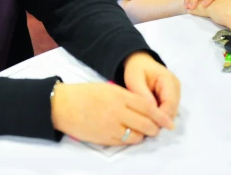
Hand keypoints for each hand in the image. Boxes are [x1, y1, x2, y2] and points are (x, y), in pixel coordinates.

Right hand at [50, 80, 173, 145]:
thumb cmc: (83, 94)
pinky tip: (130, 136)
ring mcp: (112, 126)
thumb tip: (143, 107)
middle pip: (146, 123)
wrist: (62, 106)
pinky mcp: (105, 138)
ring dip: (143, 135)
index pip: (147, 107)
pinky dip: (131, 140)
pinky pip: (125, 142)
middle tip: (158, 128)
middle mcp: (118, 111)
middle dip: (155, 128)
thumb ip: (125, 97)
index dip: (160, 115)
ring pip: (137, 135)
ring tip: (144, 133)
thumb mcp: (107, 89)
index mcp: (119, 95)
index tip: (168, 120)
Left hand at [122, 52, 179, 121]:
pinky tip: (149, 119)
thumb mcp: (134, 79)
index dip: (161, 116)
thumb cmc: (136, 69)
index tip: (148, 125)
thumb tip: (152, 110)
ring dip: (161, 119)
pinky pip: (168, 110)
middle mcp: (176, 87)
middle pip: (173, 110)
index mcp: (168, 79)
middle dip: (161, 120)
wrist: (139, 62)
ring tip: (146, 124)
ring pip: (172, 112)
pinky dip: (160, 116)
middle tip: (146, 128)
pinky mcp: (172, 97)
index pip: (170, 103)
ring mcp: (176, 92)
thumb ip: (142, 94)